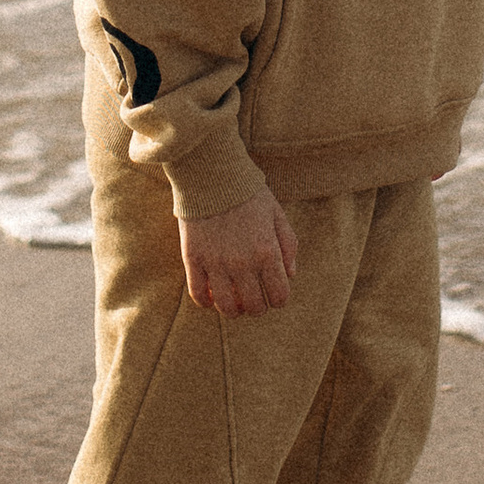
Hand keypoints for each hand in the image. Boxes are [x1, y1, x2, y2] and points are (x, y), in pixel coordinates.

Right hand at [179, 188, 298, 318]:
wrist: (212, 174)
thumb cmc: (248, 193)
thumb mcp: (277, 215)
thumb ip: (288, 246)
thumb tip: (290, 275)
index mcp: (267, 253)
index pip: (279, 297)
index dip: (278, 299)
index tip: (273, 293)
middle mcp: (243, 263)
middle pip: (254, 307)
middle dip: (257, 306)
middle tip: (254, 297)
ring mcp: (216, 263)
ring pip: (227, 308)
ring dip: (233, 309)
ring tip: (233, 299)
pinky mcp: (193, 259)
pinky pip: (198, 295)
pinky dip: (206, 302)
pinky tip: (211, 295)